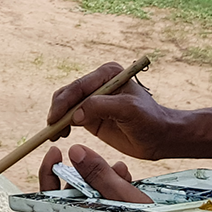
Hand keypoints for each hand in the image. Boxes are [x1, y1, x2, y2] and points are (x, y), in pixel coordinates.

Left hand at [39, 142, 150, 202]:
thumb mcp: (122, 196)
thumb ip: (97, 174)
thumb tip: (75, 152)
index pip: (52, 202)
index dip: (49, 175)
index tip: (56, 153)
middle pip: (74, 199)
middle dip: (85, 176)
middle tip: (96, 160)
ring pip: (94, 200)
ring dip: (103, 181)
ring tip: (120, 169)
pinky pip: (109, 207)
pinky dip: (115, 191)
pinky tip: (129, 180)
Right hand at [46, 62, 171, 160]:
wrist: (159, 137)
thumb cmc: (149, 120)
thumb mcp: (128, 110)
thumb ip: (101, 107)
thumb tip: (75, 114)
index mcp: (107, 74)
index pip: (79, 86)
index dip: (64, 102)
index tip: (55, 119)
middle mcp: (98, 83)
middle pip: (68, 94)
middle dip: (57, 110)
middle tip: (51, 129)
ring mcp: (92, 99)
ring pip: (65, 105)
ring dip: (57, 119)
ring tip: (54, 135)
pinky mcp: (90, 115)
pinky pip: (69, 117)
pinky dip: (61, 125)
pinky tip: (60, 135)